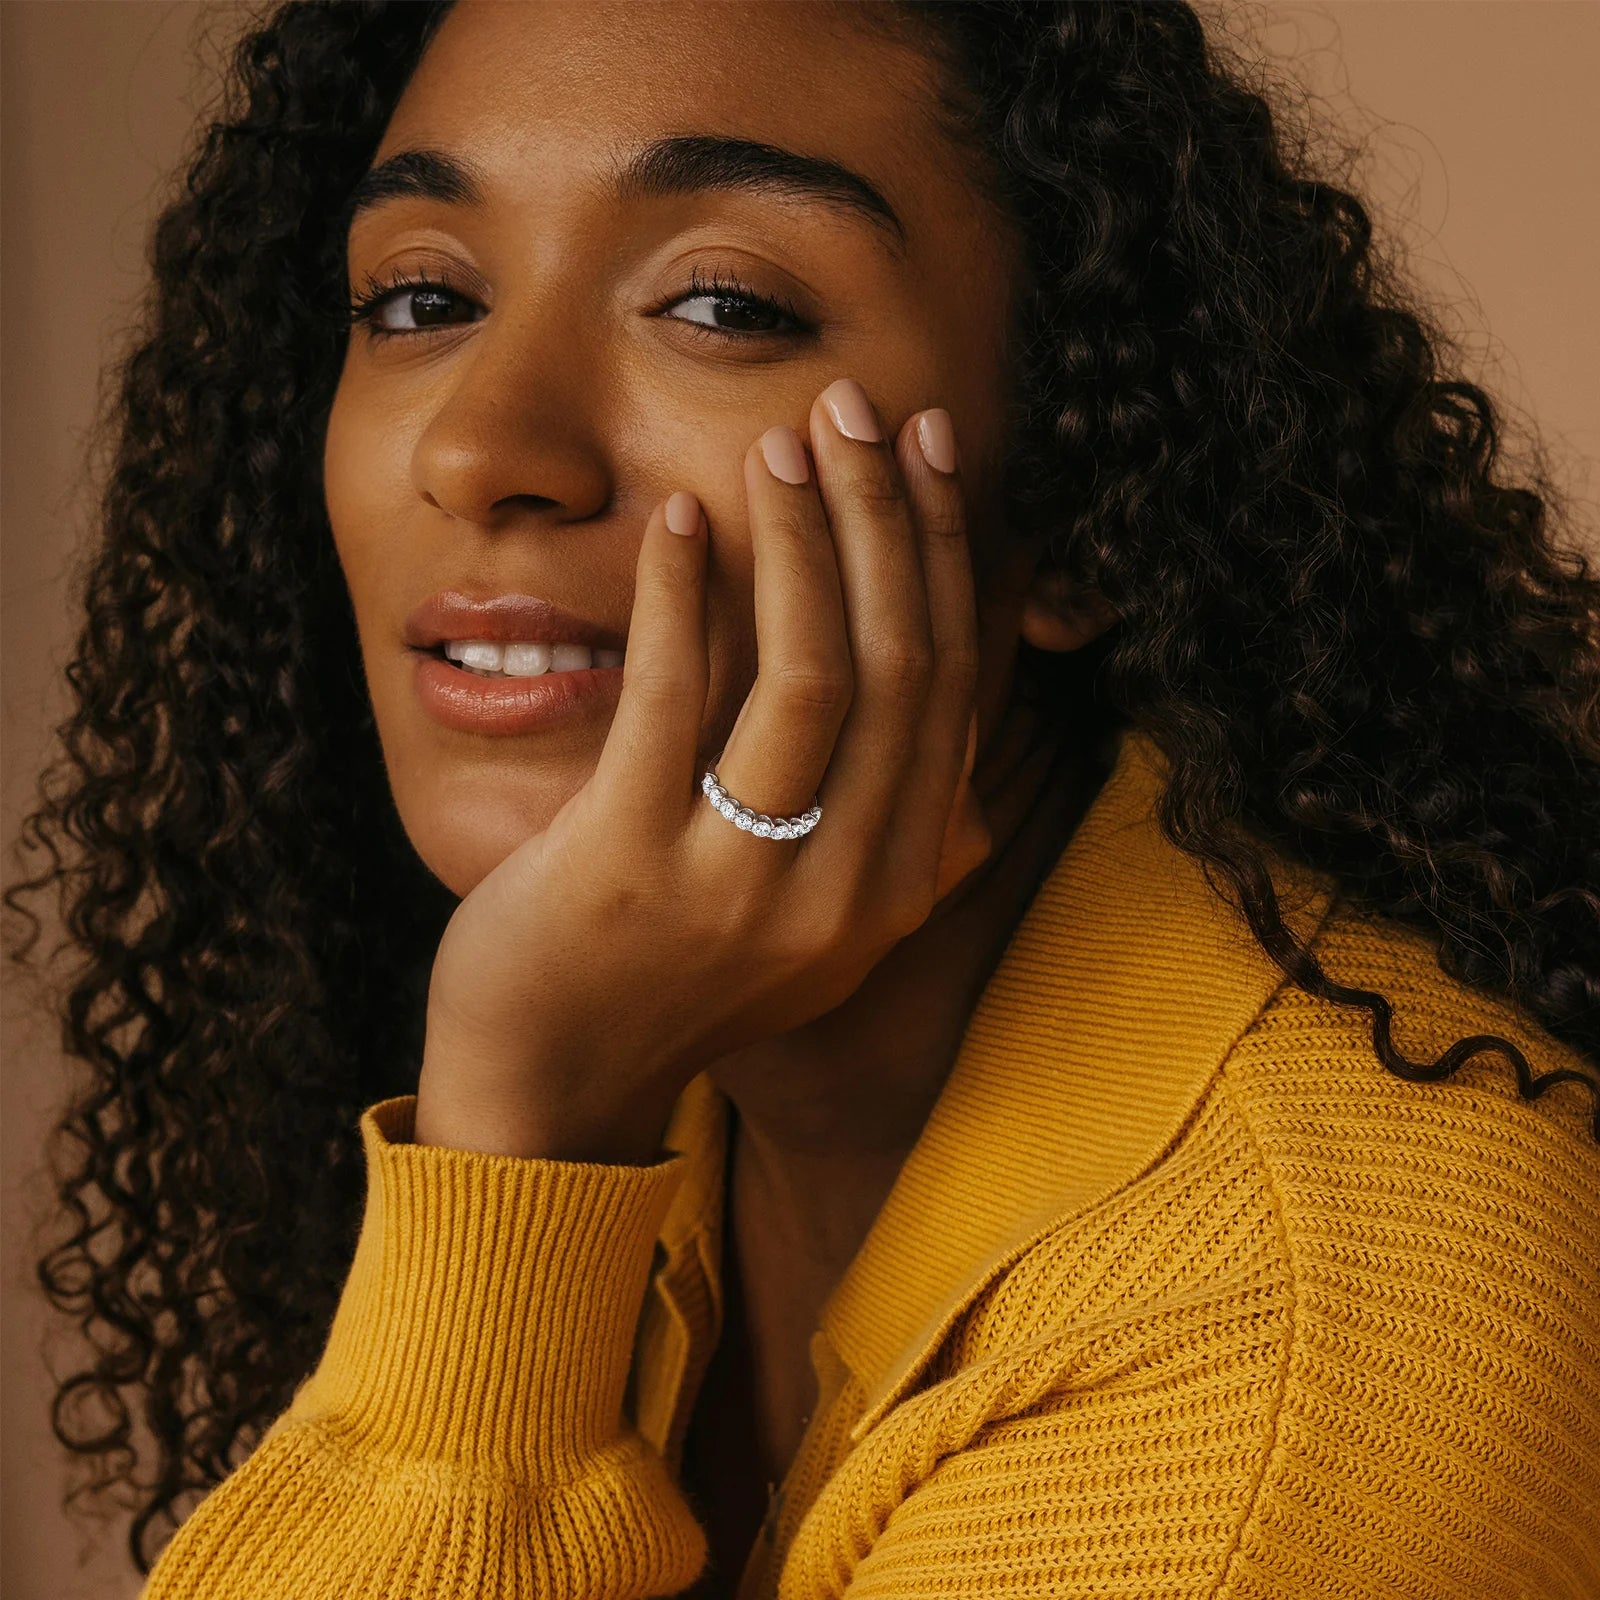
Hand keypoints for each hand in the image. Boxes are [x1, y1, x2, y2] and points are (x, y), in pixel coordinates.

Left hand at [415, 379, 992, 1163]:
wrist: (549, 1091)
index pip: (948, 686)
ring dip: (802, 538)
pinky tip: (678, 519)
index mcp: (895, 885)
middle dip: (885, 515)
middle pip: (895, 663)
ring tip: (779, 443)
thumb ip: (881, 830)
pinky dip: (685, 595)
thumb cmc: (670, 977)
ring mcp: (739, 883)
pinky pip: (674, 701)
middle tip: (857, 408)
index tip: (928, 453)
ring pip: (810, 674)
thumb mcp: (811, 920)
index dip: (944, 553)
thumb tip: (950, 735)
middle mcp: (844, 888)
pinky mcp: (629, 866)